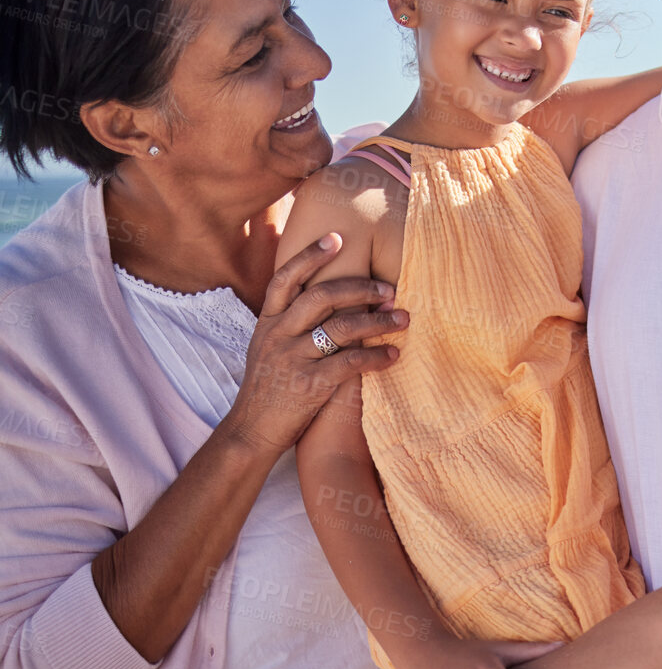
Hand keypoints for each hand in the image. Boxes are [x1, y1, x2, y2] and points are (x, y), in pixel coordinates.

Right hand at [221, 234, 405, 453]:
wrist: (251, 431)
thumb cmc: (267, 388)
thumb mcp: (266, 348)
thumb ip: (287, 323)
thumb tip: (319, 296)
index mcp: (267, 323)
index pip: (285, 279)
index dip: (310, 255)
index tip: (336, 238)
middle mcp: (277, 335)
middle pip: (321, 295)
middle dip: (360, 287)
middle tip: (389, 289)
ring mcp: (292, 359)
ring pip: (342, 327)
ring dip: (379, 321)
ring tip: (403, 320)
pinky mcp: (309, 384)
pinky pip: (350, 363)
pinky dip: (376, 357)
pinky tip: (393, 355)